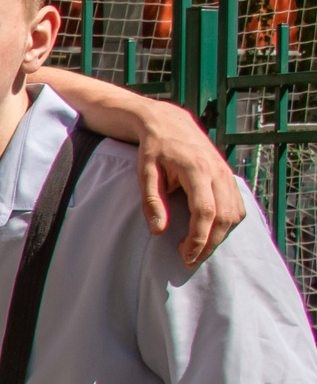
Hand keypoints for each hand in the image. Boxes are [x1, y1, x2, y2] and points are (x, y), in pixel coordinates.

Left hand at [133, 103, 245, 266]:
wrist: (169, 123)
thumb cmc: (154, 149)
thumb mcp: (145, 173)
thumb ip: (152, 201)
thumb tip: (159, 231)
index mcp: (197, 169)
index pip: (205, 211)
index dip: (198, 238)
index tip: (186, 256)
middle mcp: (218, 171)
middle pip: (225, 216)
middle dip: (210, 243)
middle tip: (190, 260)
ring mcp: (226, 173)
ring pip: (235, 212)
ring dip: (220, 236)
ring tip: (198, 249)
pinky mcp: (228, 175)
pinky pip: (238, 204)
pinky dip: (228, 223)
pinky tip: (211, 232)